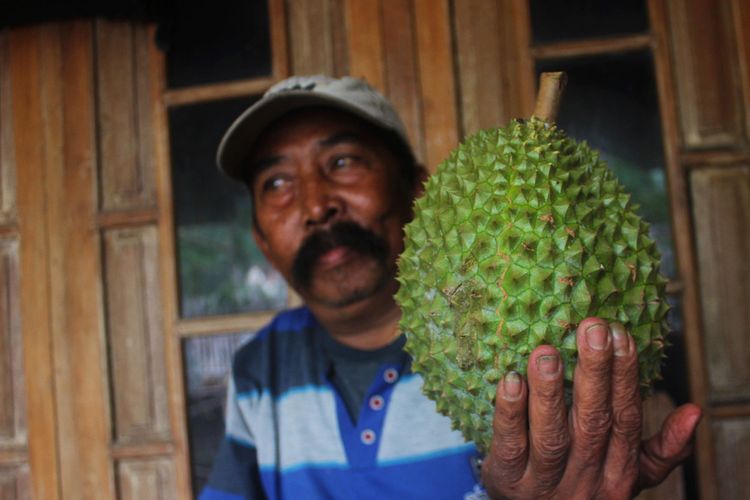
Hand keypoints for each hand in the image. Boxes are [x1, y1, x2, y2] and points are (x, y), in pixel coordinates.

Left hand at [481, 317, 701, 498]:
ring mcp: (544, 481)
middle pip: (592, 421)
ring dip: (549, 392)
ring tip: (546, 352)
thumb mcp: (627, 473)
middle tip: (591, 328)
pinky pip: (509, 445)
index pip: (625, 418)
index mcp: (617, 472)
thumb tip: (695, 412)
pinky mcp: (507, 479)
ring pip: (551, 436)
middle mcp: (584, 478)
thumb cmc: (582, 481)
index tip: (620, 334)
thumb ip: (661, 449)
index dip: (625, 377)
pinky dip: (510, 413)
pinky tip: (510, 381)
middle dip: (594, 372)